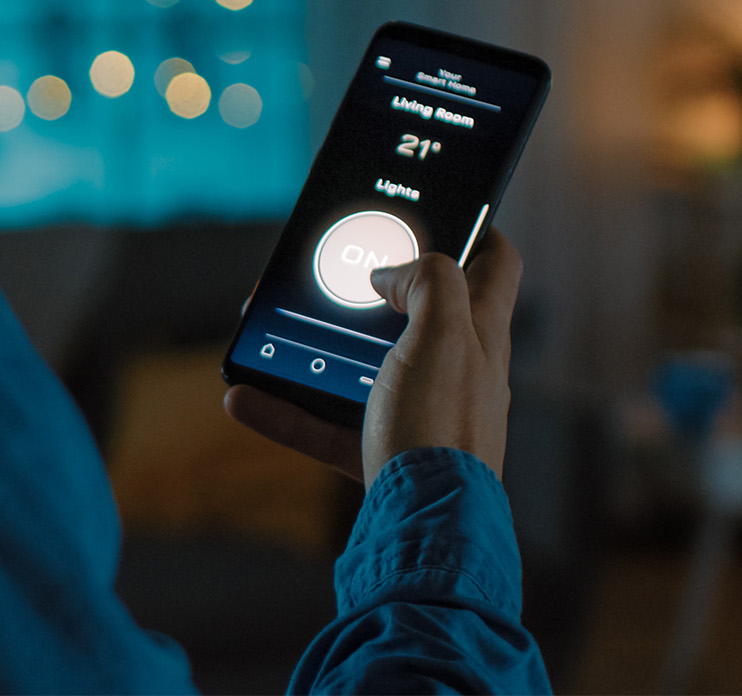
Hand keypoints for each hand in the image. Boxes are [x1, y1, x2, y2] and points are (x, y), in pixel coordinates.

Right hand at [224, 233, 521, 483]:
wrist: (427, 532)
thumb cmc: (445, 430)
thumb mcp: (445, 333)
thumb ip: (428, 281)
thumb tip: (396, 274)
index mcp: (482, 335)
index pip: (497, 264)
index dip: (474, 228)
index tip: (435, 209)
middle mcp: (458, 374)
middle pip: (417, 313)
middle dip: (370, 291)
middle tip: (328, 272)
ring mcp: (422, 416)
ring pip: (361, 369)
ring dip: (314, 350)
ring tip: (272, 332)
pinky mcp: (384, 457)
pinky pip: (326, 425)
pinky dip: (285, 411)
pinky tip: (244, 398)